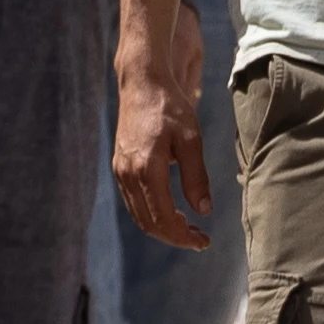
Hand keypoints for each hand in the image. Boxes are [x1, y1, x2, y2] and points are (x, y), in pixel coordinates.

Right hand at [114, 3, 214, 247]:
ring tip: (188, 227)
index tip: (204, 241)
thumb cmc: (170, 106)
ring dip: (163, 227)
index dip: (184, 236)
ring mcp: (121, 170)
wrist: (142, 82)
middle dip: (175, 236)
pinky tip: (171, 210)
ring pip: (139, 214)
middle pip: (149, 223)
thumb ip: (196, 177)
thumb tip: (203, 210)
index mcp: (146, 169)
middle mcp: (128, 174)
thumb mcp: (191, 139)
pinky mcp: (120, 165)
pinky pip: (133, 201)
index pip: (163, 219)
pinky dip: (151, 213)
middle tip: (199, 239)